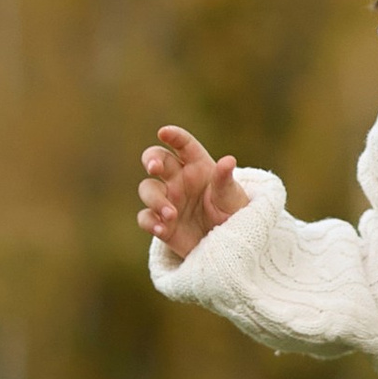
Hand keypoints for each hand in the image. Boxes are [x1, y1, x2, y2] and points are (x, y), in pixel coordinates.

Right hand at [138, 123, 251, 256]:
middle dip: (151, 160)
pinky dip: (150, 222)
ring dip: (155, 199)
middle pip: (156, 159)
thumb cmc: (232, 213)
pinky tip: (161, 229)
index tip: (164, 133)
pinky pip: (145, 218)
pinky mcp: (161, 222)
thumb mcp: (232, 197)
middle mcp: (178, 179)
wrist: (228, 245)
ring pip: (147, 189)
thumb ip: (225, 180)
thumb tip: (228, 160)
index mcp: (197, 166)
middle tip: (154, 168)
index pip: (183, 145)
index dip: (173, 136)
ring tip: (171, 215)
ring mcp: (167, 200)